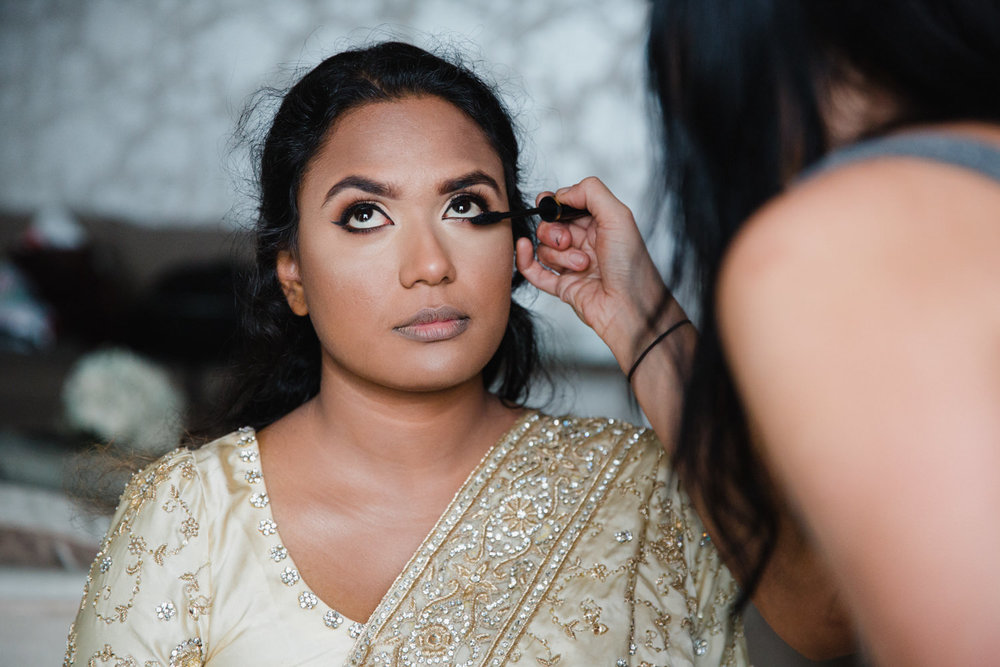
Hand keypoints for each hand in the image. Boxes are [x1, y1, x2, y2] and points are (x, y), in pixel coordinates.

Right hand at [515, 177, 684, 371]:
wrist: (630, 307)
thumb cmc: (631, 266)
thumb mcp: (619, 216)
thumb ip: (590, 193)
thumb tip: (561, 193)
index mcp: (598, 224)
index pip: (565, 206)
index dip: (555, 206)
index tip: (552, 207)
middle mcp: (584, 242)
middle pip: (549, 226)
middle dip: (554, 231)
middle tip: (568, 241)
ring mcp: (571, 265)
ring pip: (543, 248)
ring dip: (558, 255)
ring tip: (582, 265)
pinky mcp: (562, 286)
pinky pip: (534, 271)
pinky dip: (525, 259)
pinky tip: (524, 249)